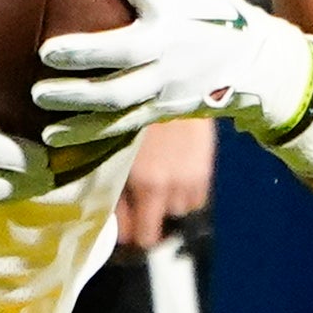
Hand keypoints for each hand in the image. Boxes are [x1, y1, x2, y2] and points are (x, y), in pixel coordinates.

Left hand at [33, 0, 312, 149]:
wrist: (254, 64)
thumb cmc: (207, 8)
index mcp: (174, 3)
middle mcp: (170, 44)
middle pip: (124, 51)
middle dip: (84, 52)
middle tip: (45, 51)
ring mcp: (165, 81)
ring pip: (117, 96)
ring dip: (76, 99)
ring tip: (37, 95)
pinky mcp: (161, 110)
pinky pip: (118, 126)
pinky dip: (85, 133)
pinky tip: (50, 135)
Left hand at [114, 117, 215, 248]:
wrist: (174, 78)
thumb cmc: (134, 105)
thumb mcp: (113, 144)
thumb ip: (109, 180)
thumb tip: (105, 209)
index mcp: (145, 184)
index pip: (139, 234)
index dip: (126, 233)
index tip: (118, 225)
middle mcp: (171, 187)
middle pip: (157, 228)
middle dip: (144, 219)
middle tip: (133, 204)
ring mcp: (191, 179)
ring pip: (178, 211)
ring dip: (166, 204)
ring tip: (155, 182)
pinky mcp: (206, 168)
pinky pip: (196, 197)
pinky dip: (185, 192)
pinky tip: (175, 173)